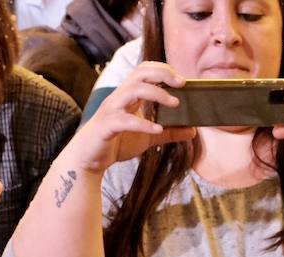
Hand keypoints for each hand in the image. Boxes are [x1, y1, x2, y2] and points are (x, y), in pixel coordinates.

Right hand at [68, 62, 194, 173]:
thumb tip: (193, 131)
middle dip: (161, 73)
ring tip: (175, 103)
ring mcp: (112, 111)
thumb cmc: (117, 143)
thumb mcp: (149, 137)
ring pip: (132, 90)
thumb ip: (170, 133)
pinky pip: (124, 120)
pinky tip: (158, 129)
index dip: (163, 70)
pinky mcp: (106, 126)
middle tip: (182, 82)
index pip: (144, 71)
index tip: (182, 79)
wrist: (90, 159)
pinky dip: (142, 124)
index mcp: (128, 97)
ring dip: (156, 94)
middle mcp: (119, 98)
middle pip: (139, 73)